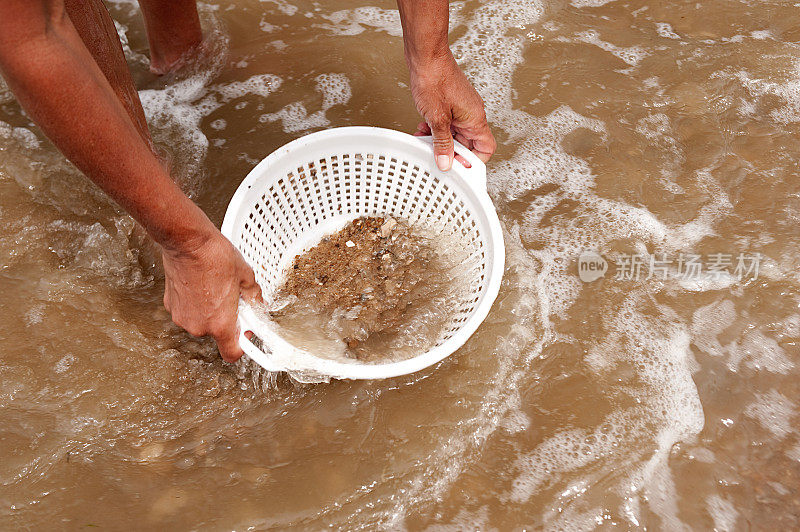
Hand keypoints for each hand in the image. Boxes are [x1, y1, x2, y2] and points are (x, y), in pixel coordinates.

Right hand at [162, 230, 261, 361]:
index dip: (242, 344)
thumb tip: (257, 302)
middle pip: (218, 333)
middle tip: (233, 298)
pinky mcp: (171, 305)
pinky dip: (196, 303)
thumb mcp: (246, 276)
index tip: (246, 331)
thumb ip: (254, 296)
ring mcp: (182, 317)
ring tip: (216, 287)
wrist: (187, 241)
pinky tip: (202, 284)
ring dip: (211, 310)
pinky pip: (189, 311)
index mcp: (220, 324)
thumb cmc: (214, 256)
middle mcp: (198, 326)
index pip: (232, 353)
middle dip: (228, 319)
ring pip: (202, 321)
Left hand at [408, 52, 495, 170]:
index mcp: (475, 119)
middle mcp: (472, 114)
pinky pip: (446, 124)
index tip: (458, 167)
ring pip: (454, 134)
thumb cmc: (435, 78)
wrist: (426, 56)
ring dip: (440, 141)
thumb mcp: (437, 118)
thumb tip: (446, 162)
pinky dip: (435, 130)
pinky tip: (423, 129)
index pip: (485, 148)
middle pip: (467, 144)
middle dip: (450, 151)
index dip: (472, 161)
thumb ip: (442, 143)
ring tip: (426, 141)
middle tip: (436, 155)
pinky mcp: (450, 104)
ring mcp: (461, 108)